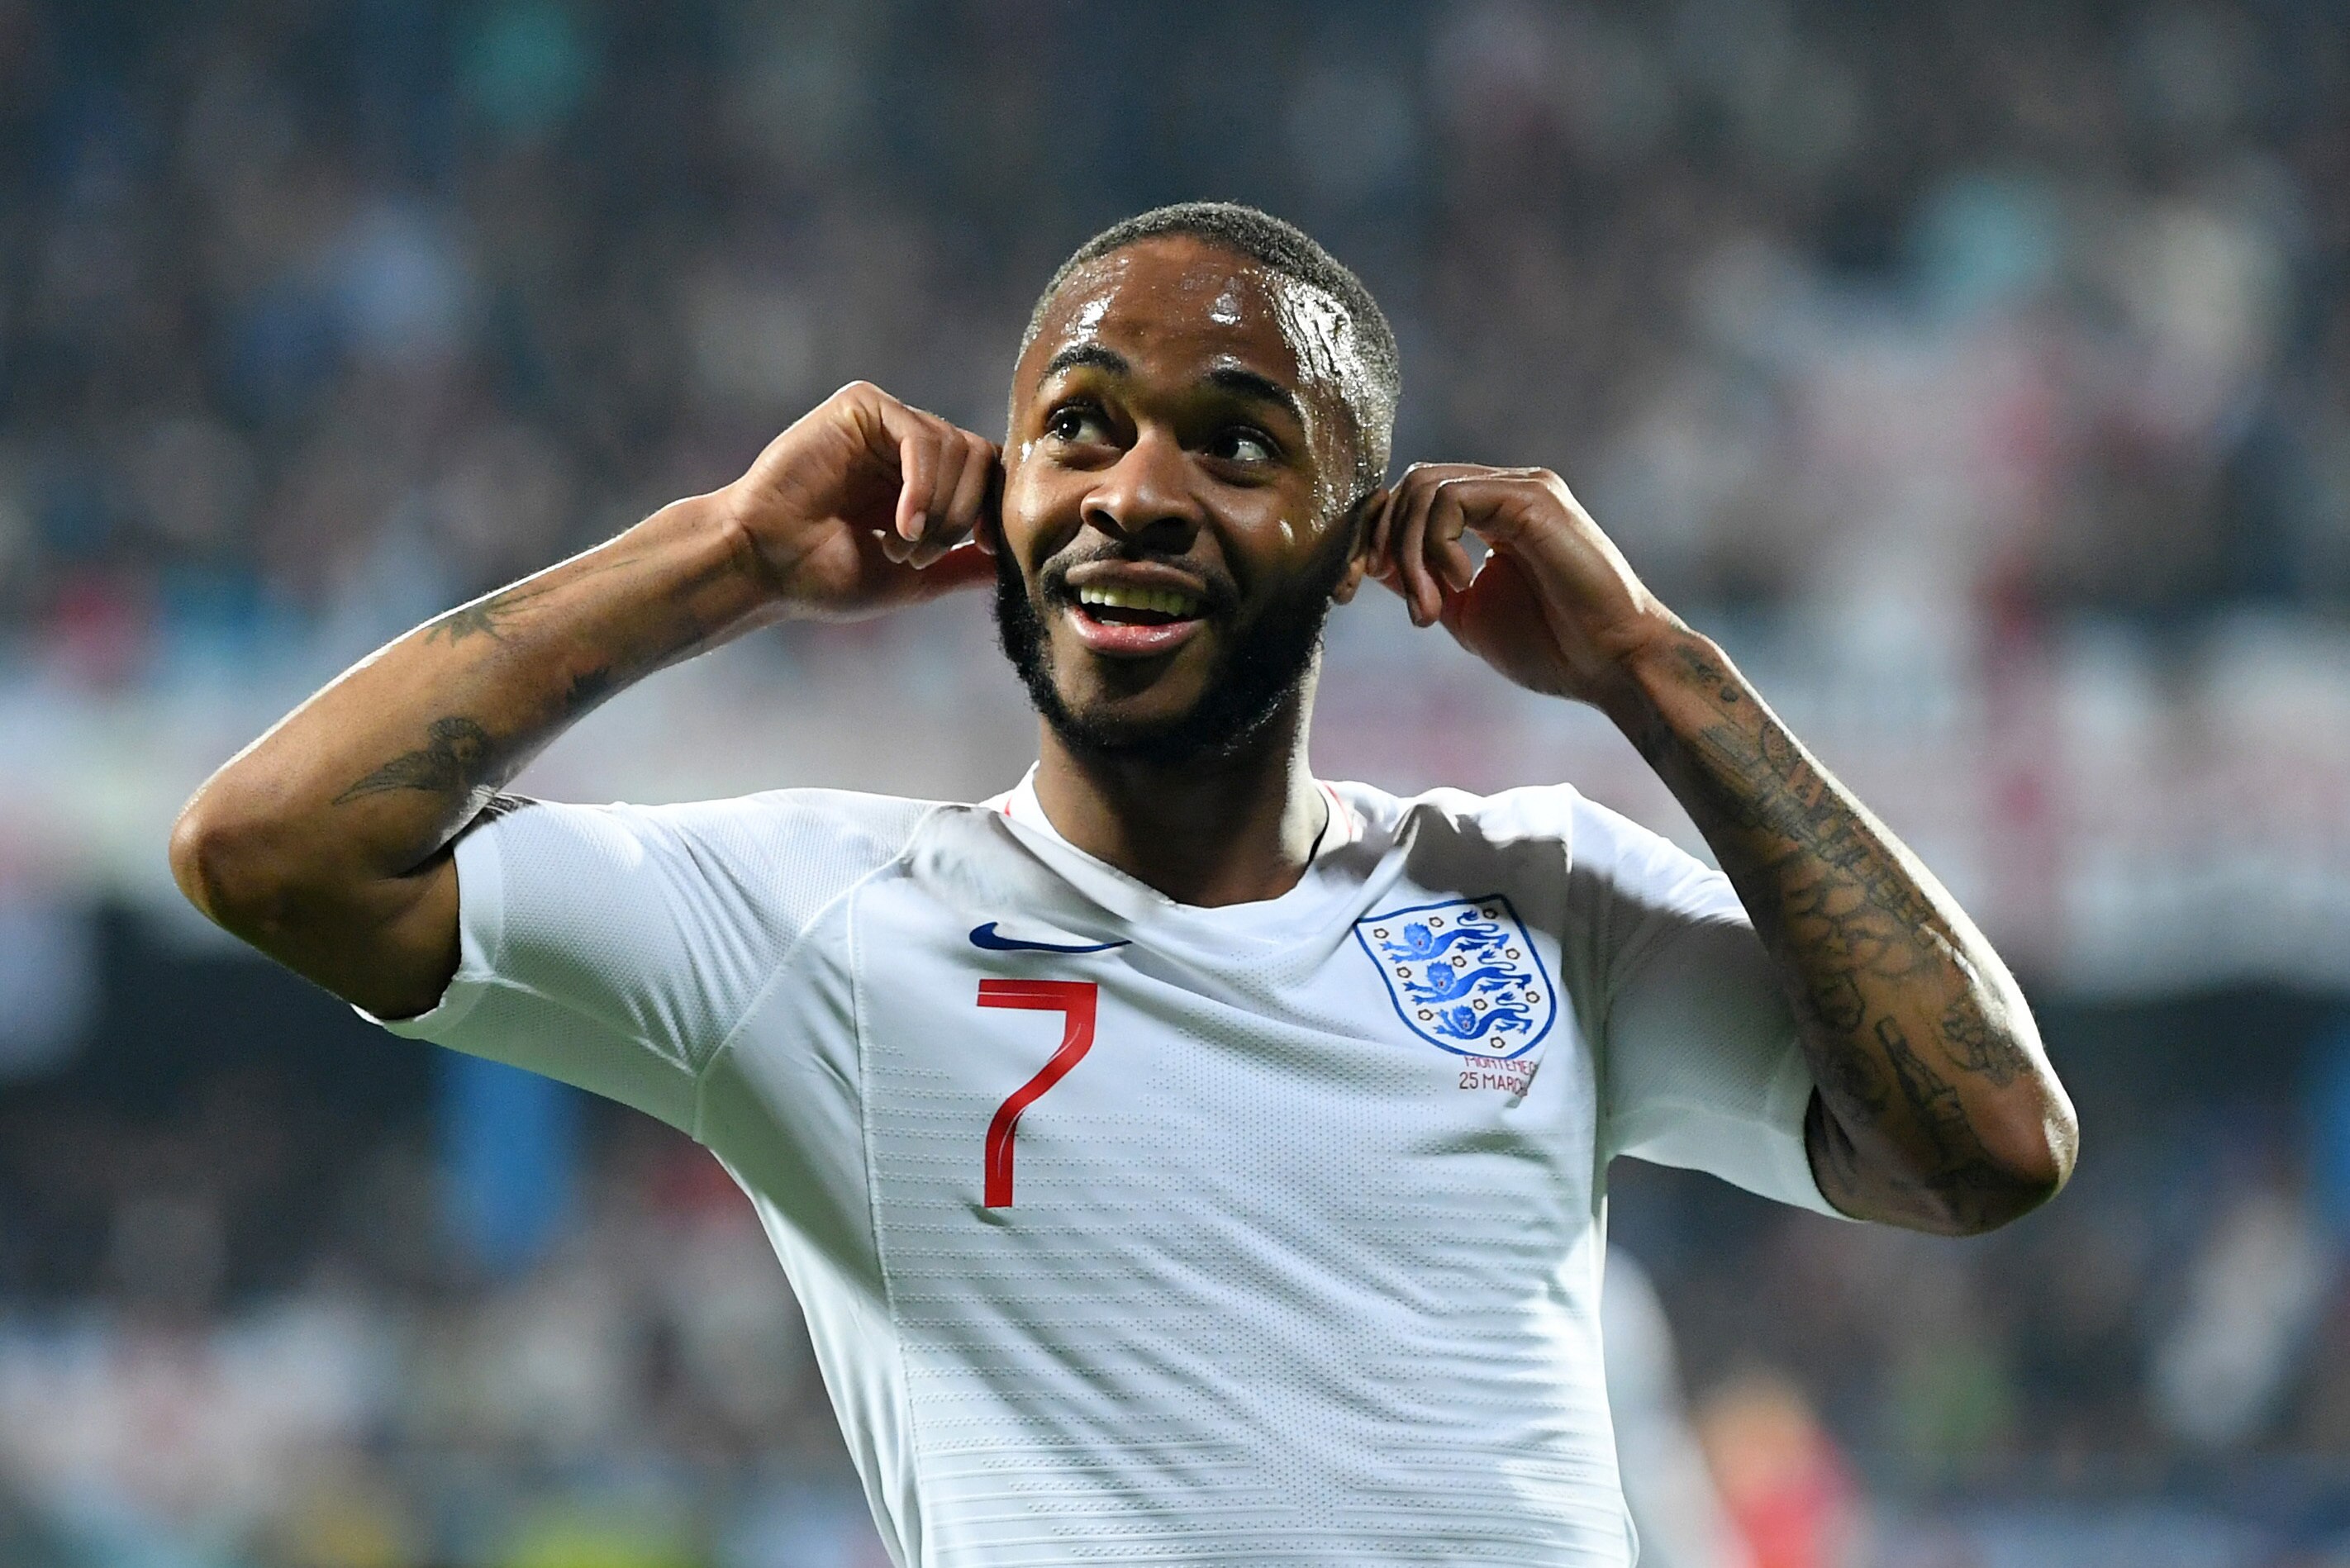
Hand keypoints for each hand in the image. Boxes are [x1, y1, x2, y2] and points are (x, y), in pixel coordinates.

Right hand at [721, 382, 1000, 620]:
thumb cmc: (824, 576)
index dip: (995, 510)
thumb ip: (963, 565)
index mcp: (922, 479)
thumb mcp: (914, 577)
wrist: (764, 564)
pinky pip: (923, 436)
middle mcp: (907, 445)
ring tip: (899, 545)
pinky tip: (900, 524)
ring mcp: (885, 422)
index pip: (988, 474)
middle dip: (963, 516)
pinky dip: (923, 486)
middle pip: (982, 458)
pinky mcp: (862, 406)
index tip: (986, 549)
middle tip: (920, 555)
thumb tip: (1014, 563)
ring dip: (939, 510)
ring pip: (959, 449)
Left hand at [1368, 463, 1679, 706]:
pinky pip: (1449, 498)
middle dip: (1378, 544)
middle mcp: (1506, 490)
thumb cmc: (1552, 648)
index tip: (1348, 591)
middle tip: (1395, 605)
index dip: (1369, 539)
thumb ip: (1422, 582)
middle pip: (1409, 486)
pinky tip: (1459, 583)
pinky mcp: (1532, 497)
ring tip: (1431, 607)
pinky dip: (1434, 544)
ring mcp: (1521, 488)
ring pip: (1423, 487)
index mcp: (1492, 515)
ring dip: (1407, 551)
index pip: (1411, 500)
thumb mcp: (1466, 614)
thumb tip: (1372, 563)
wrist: (1613, 663)